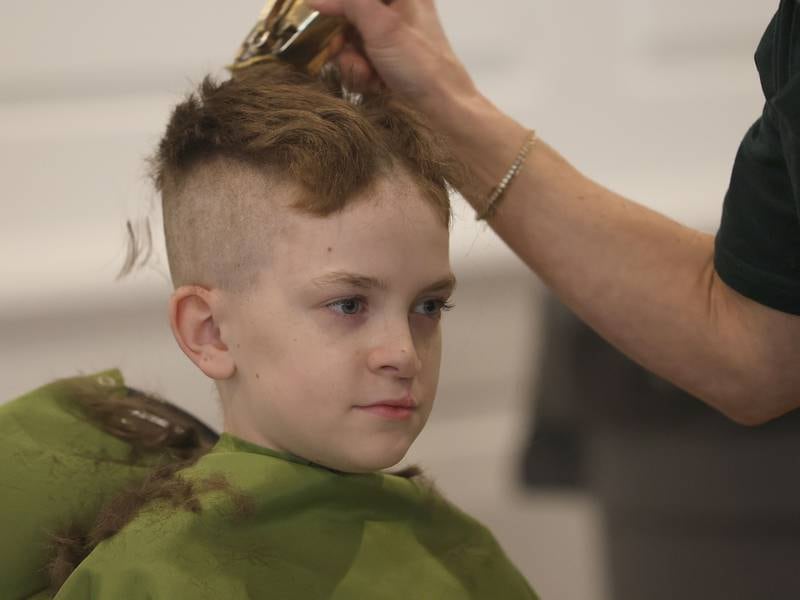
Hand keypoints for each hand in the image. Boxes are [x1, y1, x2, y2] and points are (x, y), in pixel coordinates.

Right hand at [308, 0, 477, 121]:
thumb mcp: (382, 25)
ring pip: (350, 43)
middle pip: (350, 16)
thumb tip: (316, 0)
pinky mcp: (385, 66)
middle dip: (344, 39)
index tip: (319, 11)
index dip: (339, 5)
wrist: (440, 110)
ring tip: (369, 74)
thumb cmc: (419, 64)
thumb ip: (350, 3)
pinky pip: (358, 63)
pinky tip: (374, 84)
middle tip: (339, 50)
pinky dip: (361, 75)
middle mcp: (396, 14)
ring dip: (352, 62)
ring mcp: (390, 42)